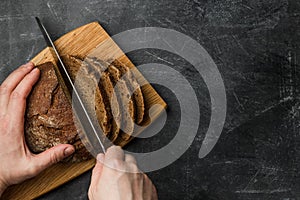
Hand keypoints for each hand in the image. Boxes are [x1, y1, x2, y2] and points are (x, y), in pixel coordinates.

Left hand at [0, 62, 74, 195]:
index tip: (36, 72)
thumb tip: (69, 148)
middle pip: (6, 89)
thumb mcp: (32, 167)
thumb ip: (51, 157)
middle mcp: (0, 120)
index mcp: (10, 127)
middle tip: (30, 65)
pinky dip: (6, 88)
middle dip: (19, 74)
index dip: (27, 82)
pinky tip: (13, 87)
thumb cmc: (9, 171)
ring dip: (12, 79)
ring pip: (0, 92)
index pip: (18, 97)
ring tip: (23, 71)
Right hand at [88, 146, 157, 199]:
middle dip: (121, 165)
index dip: (110, 156)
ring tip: (123, 191)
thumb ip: (98, 172)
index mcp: (115, 166)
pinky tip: (132, 196)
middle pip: (126, 158)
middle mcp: (131, 168)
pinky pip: (143, 179)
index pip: (114, 149)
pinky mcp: (151, 185)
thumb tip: (100, 161)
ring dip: (130, 176)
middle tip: (115, 179)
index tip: (108, 162)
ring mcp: (143, 176)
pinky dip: (138, 185)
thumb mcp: (95, 192)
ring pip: (135, 169)